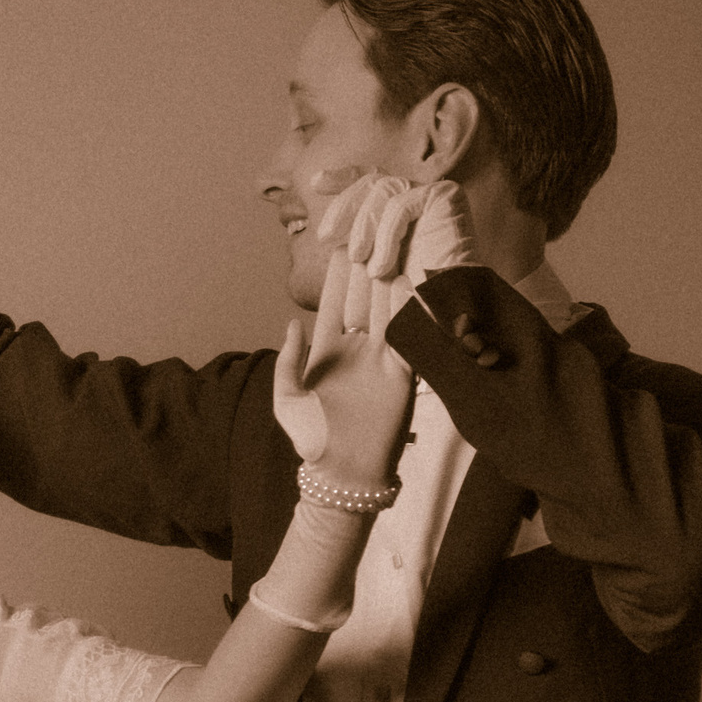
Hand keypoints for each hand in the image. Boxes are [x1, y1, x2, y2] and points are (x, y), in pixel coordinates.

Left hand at [273, 248, 414, 482]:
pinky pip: (410, 334)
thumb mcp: (287, 399)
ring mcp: (384, 358)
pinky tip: (415, 281)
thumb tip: (292, 323)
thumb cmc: (311, 441)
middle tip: (373, 228)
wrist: (345, 474)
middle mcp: (360, 348)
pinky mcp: (404, 372)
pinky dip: (412, 309)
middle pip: (366, 297)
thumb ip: (287, 361)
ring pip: (390, 308)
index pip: (337, 303)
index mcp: (330, 350)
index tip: (340, 243)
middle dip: (369, 264)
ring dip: (392, 277)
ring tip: (395, 242)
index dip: (339, 275)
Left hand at [312, 167, 473, 335]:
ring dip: (364, 228)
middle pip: (372, 181)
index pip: (369, 180)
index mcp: (400, 210)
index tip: (314, 183)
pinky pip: (401, 203)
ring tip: (360, 261)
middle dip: (343, 206)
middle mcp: (417, 197)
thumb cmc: (407, 304)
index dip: (342, 178)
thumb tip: (325, 225)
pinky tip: (381, 266)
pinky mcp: (445, 196)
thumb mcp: (369, 270)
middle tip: (325, 237)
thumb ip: (355, 243)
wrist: (444, 317)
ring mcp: (433, 194)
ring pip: (383, 188)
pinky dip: (386, 235)